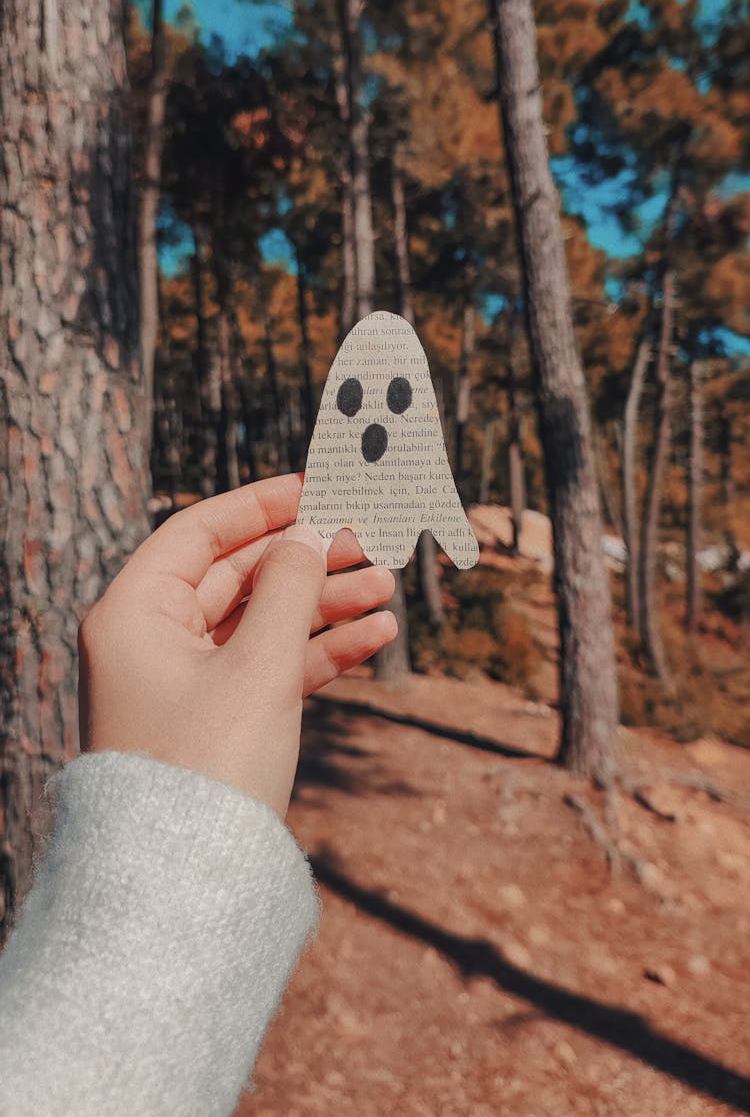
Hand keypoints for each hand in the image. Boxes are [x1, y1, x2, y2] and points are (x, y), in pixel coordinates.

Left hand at [78, 474, 396, 816]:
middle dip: (306, 560)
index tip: (318, 486)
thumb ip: (289, 589)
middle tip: (369, 541)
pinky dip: (318, 652)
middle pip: (237, 576)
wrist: (186, 891)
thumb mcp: (258, 667)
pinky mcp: (214, 724)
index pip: (199, 533)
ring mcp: (183, 685)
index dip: (261, 505)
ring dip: (324, 605)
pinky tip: (374, 637)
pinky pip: (269, 669)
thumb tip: (306, 533)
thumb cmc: (209, 767)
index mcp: (135, 614)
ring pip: (261, 623)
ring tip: (388, 590)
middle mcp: (151, 642)